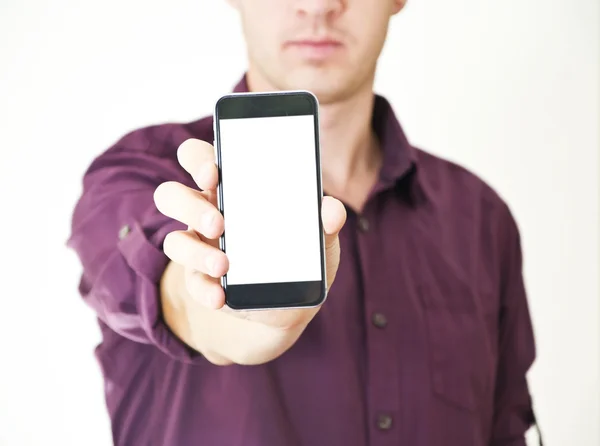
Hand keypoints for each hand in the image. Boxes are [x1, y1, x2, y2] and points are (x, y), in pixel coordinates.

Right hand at [153, 138, 345, 363]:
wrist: (289, 303)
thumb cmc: (298, 254)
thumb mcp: (318, 237)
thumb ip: (325, 220)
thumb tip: (331, 210)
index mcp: (231, 188)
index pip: (199, 159)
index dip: (198, 158)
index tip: (214, 170)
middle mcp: (207, 212)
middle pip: (172, 195)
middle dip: (189, 205)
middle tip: (219, 222)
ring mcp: (200, 247)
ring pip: (173, 240)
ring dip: (195, 252)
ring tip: (224, 264)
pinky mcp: (200, 279)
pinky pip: (190, 281)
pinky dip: (205, 290)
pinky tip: (221, 295)